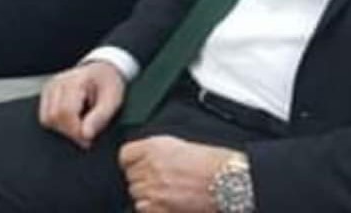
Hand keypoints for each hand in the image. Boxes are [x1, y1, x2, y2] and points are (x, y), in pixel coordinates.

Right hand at [39, 61, 124, 148]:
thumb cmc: (108, 84)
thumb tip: (85, 135)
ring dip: (63, 129)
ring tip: (80, 124)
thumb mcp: (112, 100)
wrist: (103, 71)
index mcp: (75, 80)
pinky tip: (72, 120)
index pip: (65, 112)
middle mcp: (58, 82)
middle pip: (53, 117)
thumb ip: (100, 118)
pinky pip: (45, 117)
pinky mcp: (46, 94)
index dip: (75, 130)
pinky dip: (58, 124)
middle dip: (69, 131)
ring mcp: (50, 87)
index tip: (88, 139)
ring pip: (46, 119)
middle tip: (86, 134)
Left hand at [119, 136, 235, 212]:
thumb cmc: (209, 161)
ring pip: (135, 194)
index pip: (125, 155)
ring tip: (166, 191)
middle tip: (160, 178)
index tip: (137, 163)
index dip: (132, 160)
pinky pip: (143, 209)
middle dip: (142, 178)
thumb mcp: (179, 145)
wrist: (225, 180)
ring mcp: (153, 190)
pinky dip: (152, 207)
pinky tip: (167, 201)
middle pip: (130, 176)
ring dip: (146, 194)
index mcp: (154, 146)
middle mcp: (150, 167)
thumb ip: (156, 151)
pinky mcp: (158, 209)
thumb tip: (143, 159)